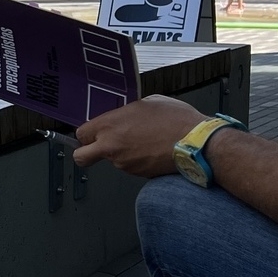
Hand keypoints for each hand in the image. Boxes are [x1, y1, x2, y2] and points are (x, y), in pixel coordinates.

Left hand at [73, 95, 206, 176]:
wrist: (196, 143)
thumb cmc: (176, 120)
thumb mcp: (147, 103)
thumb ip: (126, 112)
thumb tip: (123, 116)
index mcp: (110, 125)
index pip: (81, 134)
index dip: (86, 135)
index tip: (92, 134)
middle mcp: (111, 146)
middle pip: (81, 157)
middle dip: (86, 153)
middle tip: (96, 148)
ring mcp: (123, 163)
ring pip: (111, 161)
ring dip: (120, 154)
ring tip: (141, 141)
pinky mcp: (137, 174)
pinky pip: (129, 166)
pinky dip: (136, 160)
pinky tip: (150, 150)